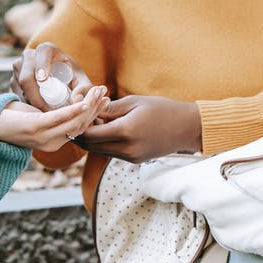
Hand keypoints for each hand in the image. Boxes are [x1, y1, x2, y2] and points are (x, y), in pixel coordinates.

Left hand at [0, 86, 108, 151]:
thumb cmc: (11, 119)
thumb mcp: (35, 118)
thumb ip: (49, 116)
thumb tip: (61, 108)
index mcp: (54, 142)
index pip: (81, 129)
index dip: (94, 114)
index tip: (104, 100)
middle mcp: (52, 143)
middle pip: (82, 126)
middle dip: (96, 108)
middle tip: (106, 92)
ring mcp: (44, 137)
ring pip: (74, 122)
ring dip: (89, 106)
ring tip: (99, 92)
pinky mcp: (36, 128)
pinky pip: (60, 119)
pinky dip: (74, 111)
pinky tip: (84, 103)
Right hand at [10, 43, 95, 110]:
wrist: (58, 78)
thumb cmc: (71, 76)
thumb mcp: (81, 80)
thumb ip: (85, 88)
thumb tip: (76, 99)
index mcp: (47, 50)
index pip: (42, 53)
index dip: (41, 66)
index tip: (43, 80)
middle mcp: (29, 56)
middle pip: (26, 76)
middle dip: (36, 96)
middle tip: (48, 111)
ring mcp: (18, 68)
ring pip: (19, 87)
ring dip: (31, 102)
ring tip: (44, 114)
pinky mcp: (13, 80)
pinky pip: (16, 94)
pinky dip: (26, 104)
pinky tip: (37, 112)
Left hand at [75, 95, 202, 162]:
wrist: (187, 128)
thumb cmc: (162, 109)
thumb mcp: (134, 102)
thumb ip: (109, 109)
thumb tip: (88, 111)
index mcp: (125, 131)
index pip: (90, 135)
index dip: (78, 126)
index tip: (75, 115)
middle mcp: (127, 148)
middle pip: (91, 147)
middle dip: (81, 135)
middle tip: (78, 119)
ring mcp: (131, 157)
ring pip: (100, 151)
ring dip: (93, 140)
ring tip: (93, 122)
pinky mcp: (135, 160)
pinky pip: (112, 153)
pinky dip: (105, 143)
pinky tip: (107, 130)